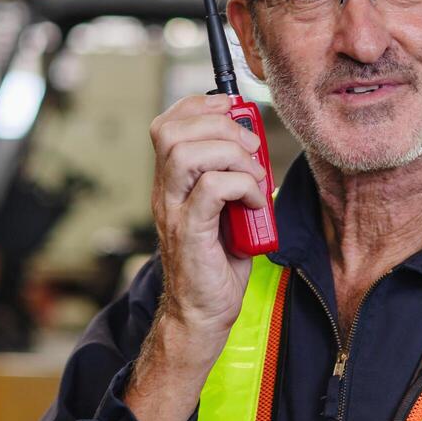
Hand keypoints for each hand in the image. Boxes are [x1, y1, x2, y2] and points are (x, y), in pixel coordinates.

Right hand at [148, 93, 266, 340]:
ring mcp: (173, 212)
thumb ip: (233, 177)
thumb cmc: (218, 264)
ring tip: (254, 176)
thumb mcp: (227, 209)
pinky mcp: (190, 233)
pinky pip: (211, 190)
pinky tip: (255, 201)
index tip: (233, 111)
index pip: (167, 124)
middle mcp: (165, 193)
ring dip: (231, 155)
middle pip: (171, 132)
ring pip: (186, 154)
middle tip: (251, 148)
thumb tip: (256, 147)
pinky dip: (241, 186)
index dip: (200, 106)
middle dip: (219, 125)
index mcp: (171, 182)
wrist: (203, 314)